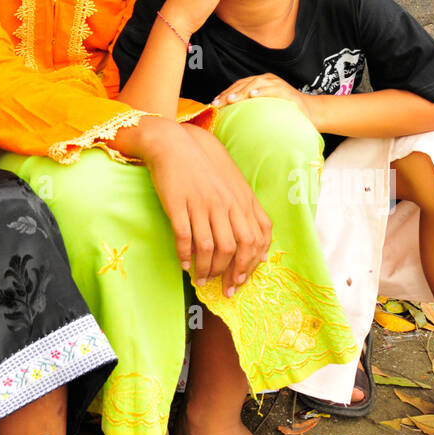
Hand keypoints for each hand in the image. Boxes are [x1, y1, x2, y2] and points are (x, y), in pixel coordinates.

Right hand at [136, 118, 271, 295]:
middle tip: (225, 290)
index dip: (251, 264)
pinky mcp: (178, 204)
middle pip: (236, 247)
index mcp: (241, 200)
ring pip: (211, 247)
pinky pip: (184, 237)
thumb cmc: (205, 167)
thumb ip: (247, 212)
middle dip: (232, 273)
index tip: (241, 280)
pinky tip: (184, 264)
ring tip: (201, 280)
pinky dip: (185, 255)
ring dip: (207, 269)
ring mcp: (202, 204)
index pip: (256, 239)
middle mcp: (225, 203)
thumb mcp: (234, 186)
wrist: (175, 144)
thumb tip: (258, 248)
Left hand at [212, 73, 315, 122]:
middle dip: (229, 93)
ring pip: (256, 83)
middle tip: (217, 103)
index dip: (225, 93)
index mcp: (260, 83)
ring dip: (242, 91)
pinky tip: (253, 94)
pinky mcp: (287, 91)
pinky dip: (262, 90)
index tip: (213, 103)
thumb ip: (251, 110)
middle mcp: (267, 80)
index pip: (238, 86)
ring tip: (230, 99)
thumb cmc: (286, 113)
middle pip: (243, 83)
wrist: (312, 113)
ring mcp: (277, 84)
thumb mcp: (265, 110)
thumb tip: (230, 122)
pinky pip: (273, 89)